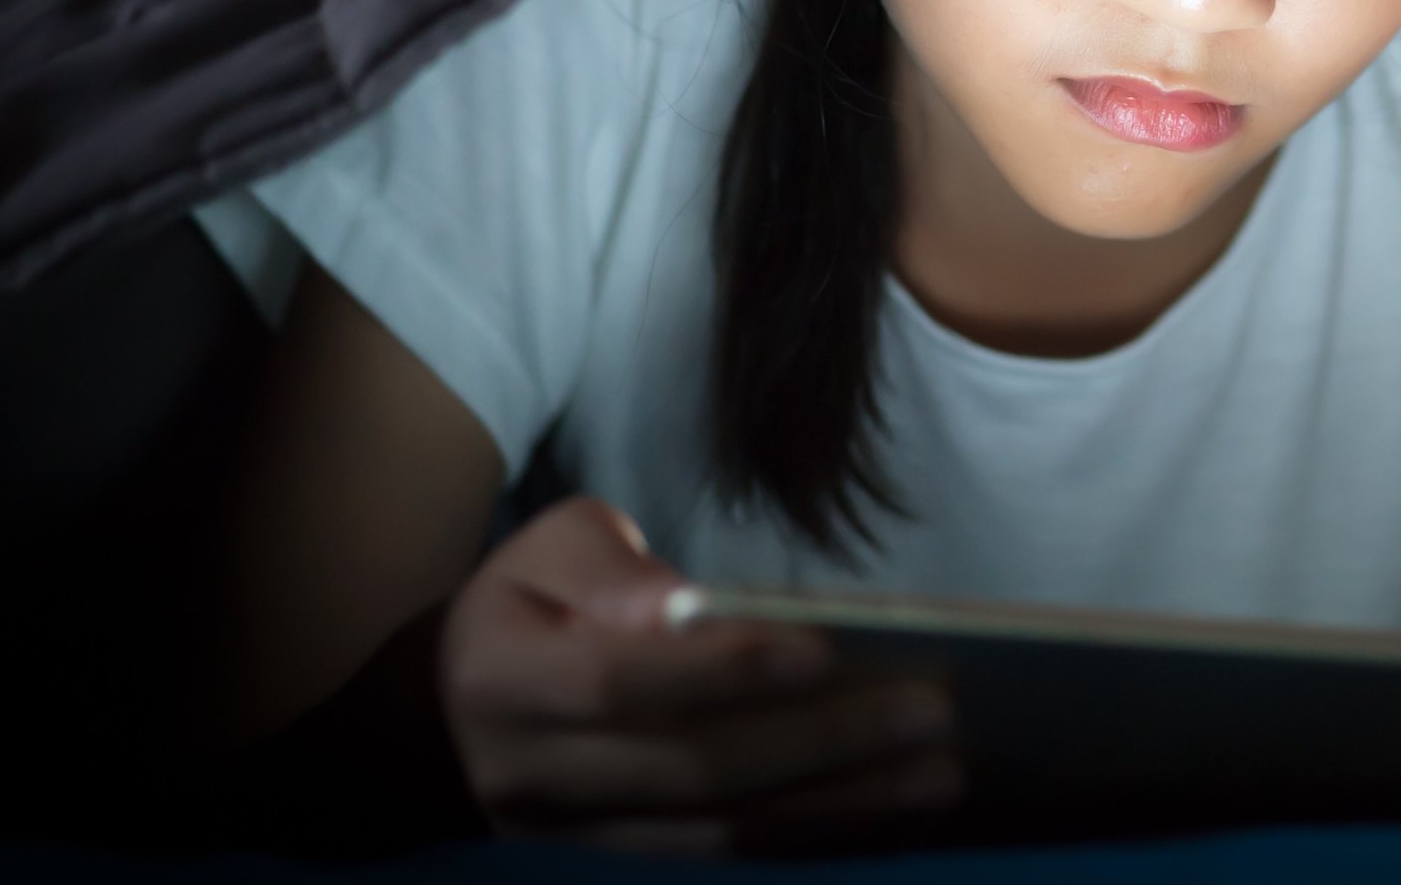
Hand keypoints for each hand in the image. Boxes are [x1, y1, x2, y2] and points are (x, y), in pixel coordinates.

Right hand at [438, 497, 962, 854]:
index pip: (620, 684)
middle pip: (690, 774)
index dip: (721, 672)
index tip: (826, 649)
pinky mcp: (622, 870)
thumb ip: (615, 571)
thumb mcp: (556, 548)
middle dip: (820, 743)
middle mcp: (530, 781)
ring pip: (721, 837)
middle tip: (931, 710)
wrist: (461, 705)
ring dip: (841, 807)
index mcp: (503, 682)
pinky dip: (817, 837)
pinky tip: (894, 809)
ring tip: (939, 772)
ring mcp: (574, 845)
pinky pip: (729, 863)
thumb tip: (682, 610)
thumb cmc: (536, 600)